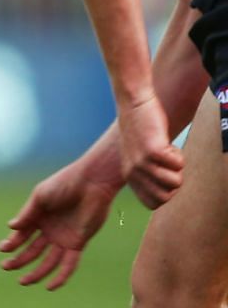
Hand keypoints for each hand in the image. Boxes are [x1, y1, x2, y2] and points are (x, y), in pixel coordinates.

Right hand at [0, 160, 118, 289]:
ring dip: (36, 272)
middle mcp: (49, 230)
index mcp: (37, 218)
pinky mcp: (78, 243)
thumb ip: (27, 213)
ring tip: (23, 282)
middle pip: (32, 251)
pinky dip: (60, 276)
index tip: (2, 249)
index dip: (11, 243)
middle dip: (18, 260)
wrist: (92, 182)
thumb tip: (11, 228)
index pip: (21, 236)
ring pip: (48, 261)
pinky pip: (69, 264)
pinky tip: (50, 287)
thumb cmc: (65, 183)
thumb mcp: (41, 196)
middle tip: (6, 267)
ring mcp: (64, 238)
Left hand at [116, 93, 181, 208]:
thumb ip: (146, 173)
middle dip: (175, 181)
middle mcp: (133, 172)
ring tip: (167, 151)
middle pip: (166, 197)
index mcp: (129, 176)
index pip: (152, 203)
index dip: (165, 192)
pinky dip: (179, 154)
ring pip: (175, 183)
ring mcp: (142, 162)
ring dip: (178, 167)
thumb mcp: (137, 156)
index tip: (163, 174)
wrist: (133, 104)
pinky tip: (167, 143)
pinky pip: (179, 164)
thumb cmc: (140, 129)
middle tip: (168, 163)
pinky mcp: (153, 151)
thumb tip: (165, 189)